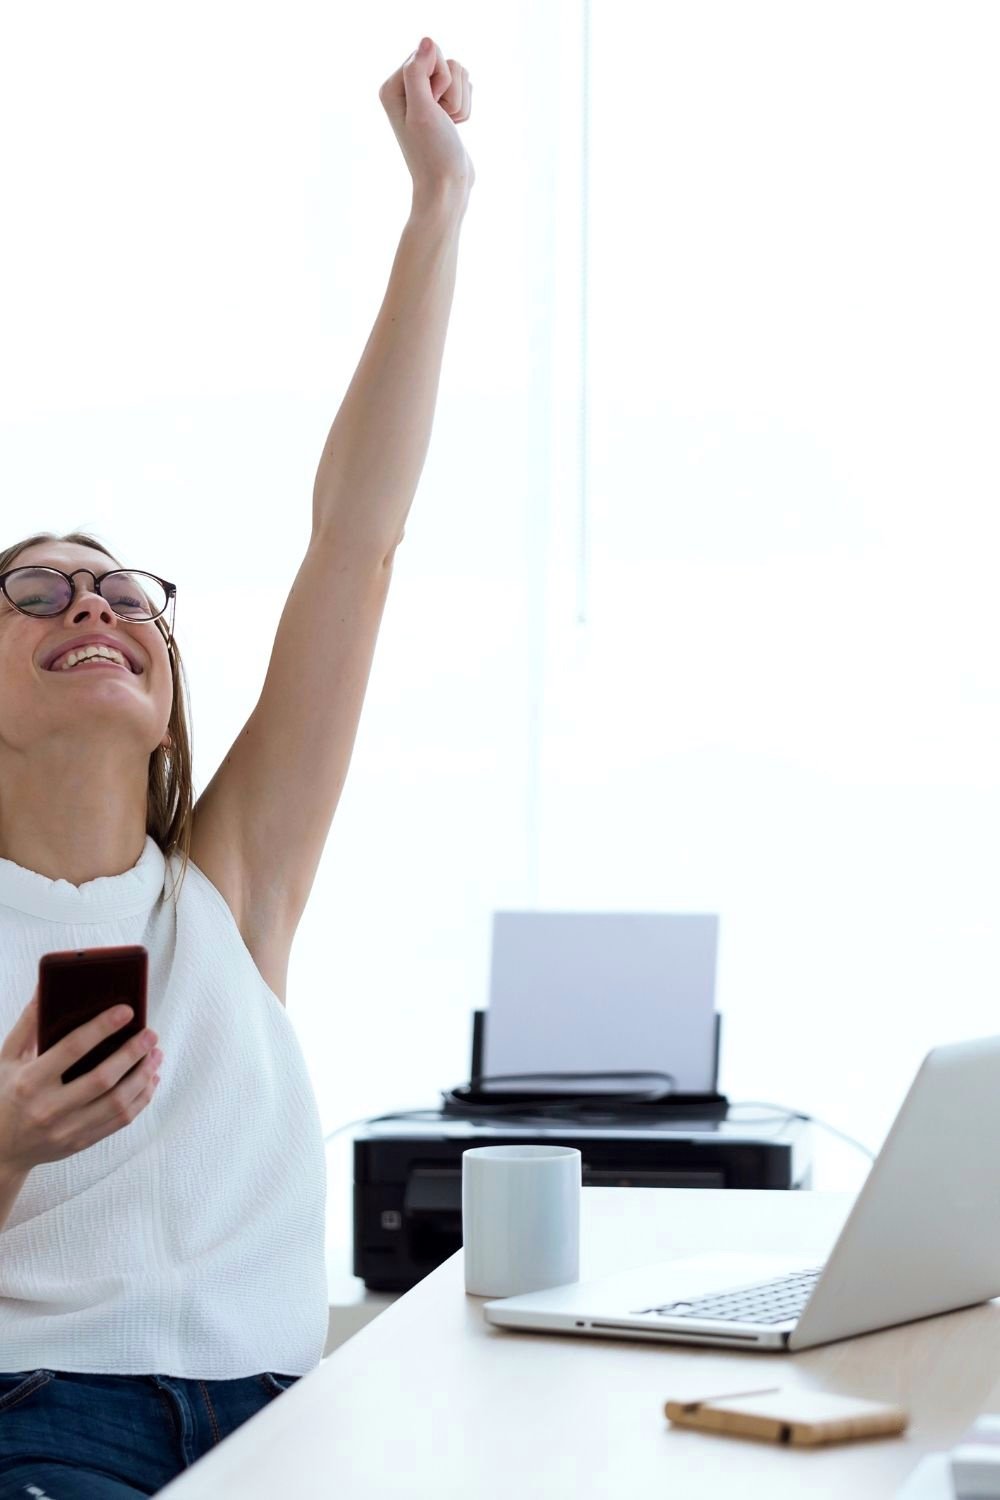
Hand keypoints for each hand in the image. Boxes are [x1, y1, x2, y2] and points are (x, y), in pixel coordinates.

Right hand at [0, 986, 161, 1173]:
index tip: (126, 1010)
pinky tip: (150, 1079)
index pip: (72, 1049)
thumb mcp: (8, 1059)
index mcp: (29, 1081)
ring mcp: (67, 1129)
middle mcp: (49, 1108)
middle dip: (132, 1052)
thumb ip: (29, 1023)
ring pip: (117, 1102)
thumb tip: (45, 987)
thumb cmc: (5, 1095)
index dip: (102, 1027)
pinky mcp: (81, 1142)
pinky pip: (120, 1121)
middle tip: (150, 1033)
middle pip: (102, 1078)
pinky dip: (141, 1098)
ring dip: (143, 1075)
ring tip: (156, 1054)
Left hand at [379, 37, 474, 207]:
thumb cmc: (433, 154)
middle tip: (442, 119)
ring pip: (459, 76)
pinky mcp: (441, 107)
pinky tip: (453, 127)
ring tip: (448, 126)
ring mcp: (425, 98)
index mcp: (393, 86)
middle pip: (446, 63)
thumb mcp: (423, 110)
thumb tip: (427, 41)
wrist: (447, 187)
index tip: (433, 109)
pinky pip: (464, 90)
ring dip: (460, 103)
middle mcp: (406, 89)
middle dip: (452, 93)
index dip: (440, 81)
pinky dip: (464, 110)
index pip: (430, 54)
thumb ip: (418, 72)